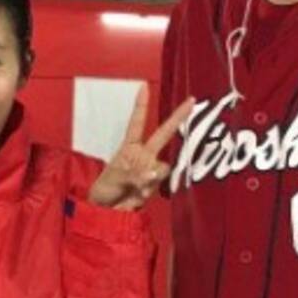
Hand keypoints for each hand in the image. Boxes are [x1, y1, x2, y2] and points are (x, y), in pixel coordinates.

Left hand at [88, 86, 194, 210]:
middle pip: (163, 133)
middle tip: (191, 101)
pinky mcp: (156, 184)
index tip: (144, 86)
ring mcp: (152, 169)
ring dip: (149, 176)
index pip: (137, 123)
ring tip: (133, 188)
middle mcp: (144, 154)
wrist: (108, 212)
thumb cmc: (105, 190)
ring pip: (162, 166)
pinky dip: (148, 188)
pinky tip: (138, 195)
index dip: (141, 105)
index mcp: (129, 147)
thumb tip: (151, 172)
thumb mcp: (112, 177)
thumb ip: (132, 172)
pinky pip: (159, 181)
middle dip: (178, 117)